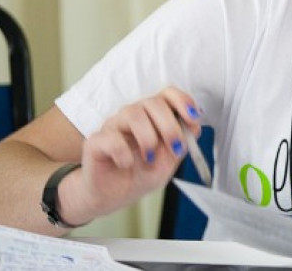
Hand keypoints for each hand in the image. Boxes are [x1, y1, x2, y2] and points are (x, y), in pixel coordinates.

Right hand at [62, 86, 202, 222]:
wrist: (112, 197)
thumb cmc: (140, 175)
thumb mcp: (169, 162)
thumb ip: (182, 143)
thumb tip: (195, 126)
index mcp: (153, 116)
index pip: (168, 94)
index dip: (183, 101)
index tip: (193, 118)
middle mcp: (133, 116)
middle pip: (153, 102)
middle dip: (170, 125)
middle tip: (175, 147)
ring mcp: (113, 126)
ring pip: (133, 114)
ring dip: (148, 138)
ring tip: (149, 158)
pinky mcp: (96, 141)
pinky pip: (112, 138)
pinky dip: (124, 153)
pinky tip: (126, 164)